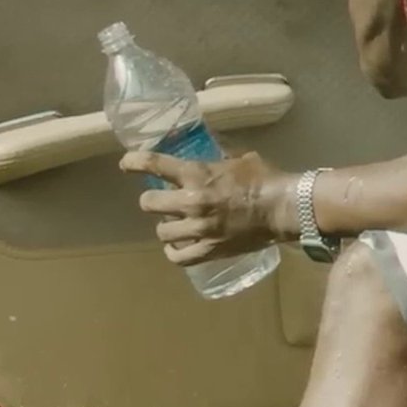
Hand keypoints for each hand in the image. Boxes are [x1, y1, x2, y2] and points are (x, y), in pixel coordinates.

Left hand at [120, 150, 298, 265]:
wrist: (281, 208)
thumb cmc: (263, 178)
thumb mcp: (239, 157)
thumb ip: (219, 156)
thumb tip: (211, 149)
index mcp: (197, 174)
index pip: (156, 164)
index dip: (135, 162)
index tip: (126, 163)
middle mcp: (191, 201)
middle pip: (149, 202)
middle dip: (151, 199)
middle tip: (158, 199)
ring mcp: (198, 229)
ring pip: (161, 230)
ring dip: (165, 225)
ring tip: (172, 223)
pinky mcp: (208, 250)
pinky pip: (178, 256)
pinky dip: (174, 251)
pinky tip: (176, 246)